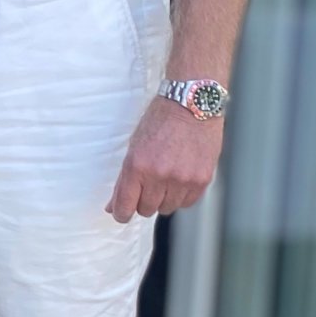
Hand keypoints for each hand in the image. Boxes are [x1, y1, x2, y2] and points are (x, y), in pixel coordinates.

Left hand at [108, 95, 224, 221]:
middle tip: (147, 184)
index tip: (122, 213)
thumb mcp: (134, 147)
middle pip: (146, 209)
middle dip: (143, 201)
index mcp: (137, 165)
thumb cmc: (160, 121)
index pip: (125, 206)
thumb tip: (113, 206)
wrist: (191, 104)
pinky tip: (180, 179)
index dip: (121, 213)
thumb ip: (124, 179)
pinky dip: (182, 196)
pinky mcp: (202, 180)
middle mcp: (160, 175)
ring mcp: (183, 179)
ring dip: (163, 199)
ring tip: (165, 178)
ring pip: (167, 208)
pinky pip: (187, 203)